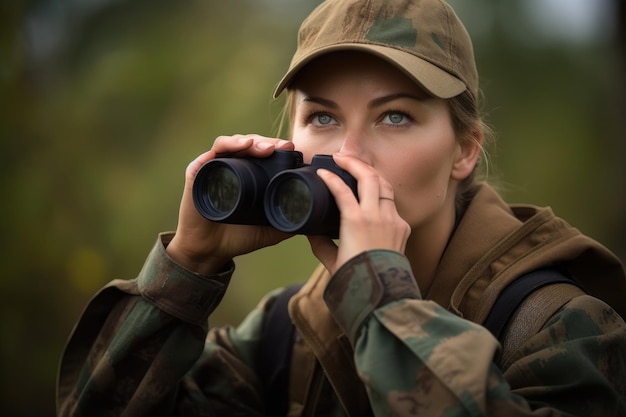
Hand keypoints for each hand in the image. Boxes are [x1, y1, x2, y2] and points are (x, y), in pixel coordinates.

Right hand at [167, 135, 295, 274]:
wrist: (209, 251)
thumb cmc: (237, 237)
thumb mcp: (269, 229)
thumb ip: (287, 221)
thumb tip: (313, 218)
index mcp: (248, 175)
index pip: (264, 153)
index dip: (278, 148)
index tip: (293, 149)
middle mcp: (231, 167)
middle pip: (251, 144)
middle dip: (268, 142)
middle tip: (283, 146)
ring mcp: (214, 167)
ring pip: (234, 143)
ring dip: (251, 140)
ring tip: (266, 147)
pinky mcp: (198, 171)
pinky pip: (213, 152)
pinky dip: (229, 144)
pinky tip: (242, 145)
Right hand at [307, 154, 410, 274]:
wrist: (383, 296)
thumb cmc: (356, 280)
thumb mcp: (331, 262)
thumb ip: (320, 244)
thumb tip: (311, 232)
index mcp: (355, 222)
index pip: (342, 189)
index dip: (330, 177)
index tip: (322, 172)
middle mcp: (376, 216)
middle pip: (369, 177)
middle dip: (355, 162)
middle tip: (342, 157)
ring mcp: (393, 220)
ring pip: (384, 185)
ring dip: (371, 174)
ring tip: (359, 169)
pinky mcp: (402, 227)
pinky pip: (392, 203)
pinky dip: (381, 194)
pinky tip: (373, 195)